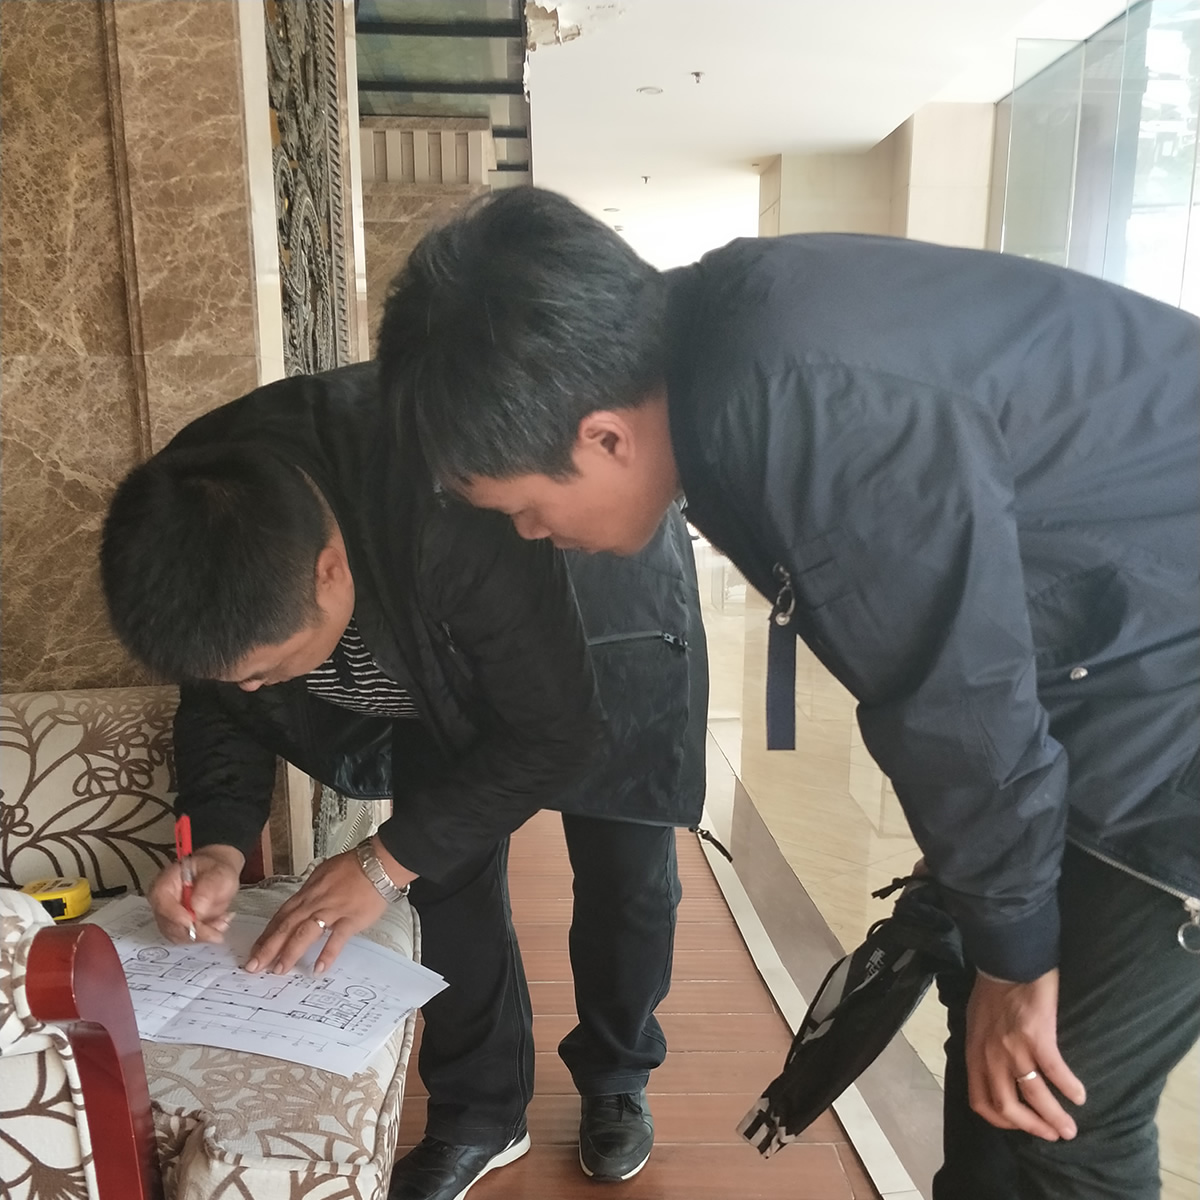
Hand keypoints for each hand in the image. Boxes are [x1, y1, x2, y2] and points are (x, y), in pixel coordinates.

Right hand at [148, 844, 243, 943]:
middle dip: (195, 930)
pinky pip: (188, 939)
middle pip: (169, 925)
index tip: (193, 922)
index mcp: (165, 882)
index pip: (162, 903)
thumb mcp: (219, 873)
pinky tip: (219, 923)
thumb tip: (196, 910)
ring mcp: (168, 917)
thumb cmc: (216, 869)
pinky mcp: (178, 927)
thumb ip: (207, 889)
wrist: (219, 874)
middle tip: (219, 927)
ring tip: (223, 920)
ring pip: (179, 936)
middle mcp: (162, 902)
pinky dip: (206, 935)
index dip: (175, 916)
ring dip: (203, 934)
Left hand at [245, 839, 414, 974]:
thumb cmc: (353, 867)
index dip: (266, 934)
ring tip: (279, 970)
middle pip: (286, 926)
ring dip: (290, 952)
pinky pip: (336, 938)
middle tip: (254, 966)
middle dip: (268, 947)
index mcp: (307, 893)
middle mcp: (315, 902)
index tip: (255, 951)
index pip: (281, 916)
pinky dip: (327, 954)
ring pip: (305, 932)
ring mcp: (332, 911)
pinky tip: (318, 969)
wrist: (377, 863)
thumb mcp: (323, 874)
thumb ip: (311, 893)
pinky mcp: (350, 919)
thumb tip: (300, 905)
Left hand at [966, 968, 1086, 1140]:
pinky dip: (1069, 1088)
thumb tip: (995, 1071)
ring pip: (1034, 1096)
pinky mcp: (1036, 1036)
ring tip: (1071, 1126)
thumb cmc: (992, 989)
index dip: (1000, 1120)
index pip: (980, 1101)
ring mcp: (1012, 1048)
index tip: (1019, 1125)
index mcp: (974, 1052)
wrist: (1007, 959)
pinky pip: (1055, 1072)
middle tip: (1052, 1135)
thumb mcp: (976, 1022)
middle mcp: (990, 1056)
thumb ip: (983, 1048)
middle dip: (1032, 1127)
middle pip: (1007, 1107)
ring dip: (1055, 1116)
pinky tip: (1080, 1095)